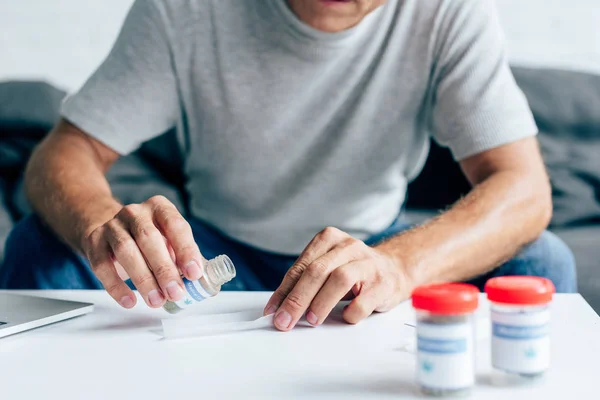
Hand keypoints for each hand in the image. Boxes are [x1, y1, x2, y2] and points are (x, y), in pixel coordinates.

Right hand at [82, 195, 202, 308]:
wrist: (106, 228)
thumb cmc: (146, 239)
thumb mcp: (168, 241)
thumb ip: (186, 259)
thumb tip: (207, 285)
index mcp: (160, 208)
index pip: (176, 225)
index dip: (186, 250)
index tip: (194, 273)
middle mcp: (135, 213)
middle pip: (149, 238)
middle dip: (164, 269)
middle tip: (175, 293)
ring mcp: (112, 225)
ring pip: (126, 251)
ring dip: (143, 279)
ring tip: (156, 301)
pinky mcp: (94, 242)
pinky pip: (102, 265)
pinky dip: (116, 285)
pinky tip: (130, 300)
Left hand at [264, 227, 411, 330]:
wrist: (394, 269)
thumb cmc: (354, 270)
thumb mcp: (328, 267)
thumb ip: (305, 281)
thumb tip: (279, 307)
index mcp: (330, 239)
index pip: (301, 266)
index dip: (284, 290)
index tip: (273, 311)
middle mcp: (349, 246)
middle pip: (317, 271)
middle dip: (297, 299)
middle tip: (285, 320)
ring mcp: (368, 263)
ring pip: (340, 279)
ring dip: (321, 303)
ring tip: (311, 320)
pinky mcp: (383, 283)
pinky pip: (362, 301)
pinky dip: (350, 313)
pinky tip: (344, 317)